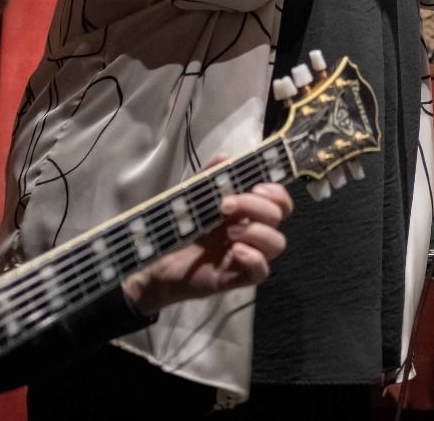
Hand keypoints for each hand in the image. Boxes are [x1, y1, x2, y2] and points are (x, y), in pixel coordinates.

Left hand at [122, 179, 292, 314]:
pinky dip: (254, 259)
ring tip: (229, 233)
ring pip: (277, 243)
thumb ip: (208, 177)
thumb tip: (225, 157)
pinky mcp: (236, 277)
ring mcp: (246, 254)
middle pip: (277, 216)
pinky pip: (262, 271)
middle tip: (225, 206)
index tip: (255, 186)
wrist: (155, 260)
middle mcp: (251, 231)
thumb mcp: (190, 197)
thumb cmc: (177, 228)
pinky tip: (233, 252)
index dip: (276, 192)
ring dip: (258, 232)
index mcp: (245, 211)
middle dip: (255, 206)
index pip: (279, 201)